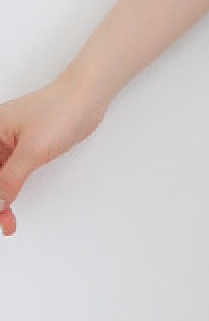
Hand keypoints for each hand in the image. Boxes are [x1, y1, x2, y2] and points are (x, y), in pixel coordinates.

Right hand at [0, 78, 107, 237]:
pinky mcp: (23, 149)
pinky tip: (9, 208)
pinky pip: (9, 175)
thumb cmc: (61, 110)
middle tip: (2, 221)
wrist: (88, 97)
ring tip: (7, 223)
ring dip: (0, 200)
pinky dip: (9, 192)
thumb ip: (10, 180)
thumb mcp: (32, 150)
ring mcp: (9, 143)